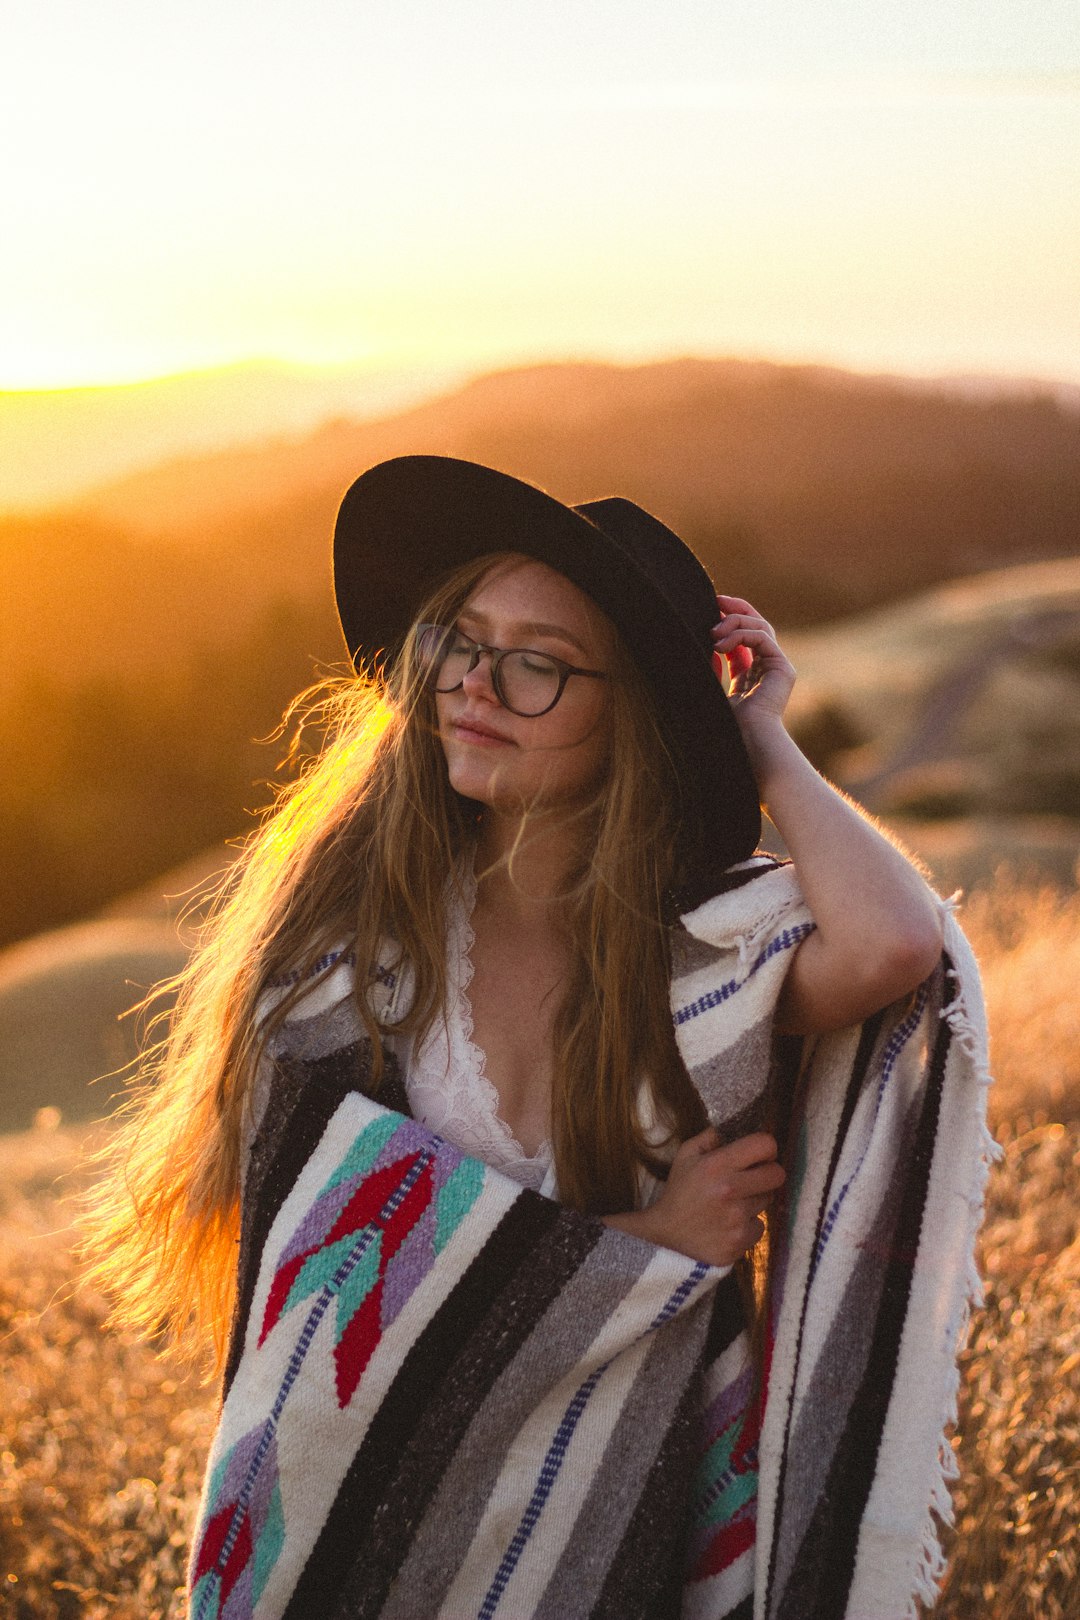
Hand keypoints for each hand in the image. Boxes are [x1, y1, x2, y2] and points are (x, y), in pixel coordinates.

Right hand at [622, 1129, 785, 1267]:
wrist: (666, 1236)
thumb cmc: (679, 1192)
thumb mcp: (685, 1156)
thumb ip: (709, 1138)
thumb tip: (731, 1130)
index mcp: (717, 1164)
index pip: (765, 1145)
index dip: (766, 1148)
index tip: (759, 1155)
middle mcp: (730, 1189)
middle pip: (777, 1174)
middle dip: (768, 1173)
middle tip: (753, 1178)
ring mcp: (737, 1218)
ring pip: (767, 1200)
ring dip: (755, 1200)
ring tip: (734, 1203)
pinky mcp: (740, 1241)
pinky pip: (759, 1227)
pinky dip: (748, 1225)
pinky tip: (731, 1224)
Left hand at [710, 595, 795, 729]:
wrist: (747, 741)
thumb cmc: (728, 725)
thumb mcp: (712, 690)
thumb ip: (712, 669)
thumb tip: (708, 647)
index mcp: (752, 676)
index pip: (743, 639)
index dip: (728, 622)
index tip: (710, 610)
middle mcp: (768, 669)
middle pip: (756, 626)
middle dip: (736, 610)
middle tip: (715, 600)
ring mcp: (778, 667)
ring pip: (760, 627)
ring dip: (734, 623)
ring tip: (712, 633)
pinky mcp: (783, 668)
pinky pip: (763, 637)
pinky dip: (741, 635)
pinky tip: (720, 644)